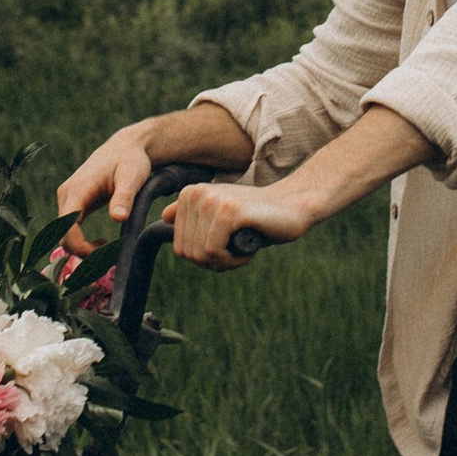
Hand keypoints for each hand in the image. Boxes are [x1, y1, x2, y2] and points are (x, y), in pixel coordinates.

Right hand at [56, 121, 171, 249]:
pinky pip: (70, 229)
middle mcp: (66, 194)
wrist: (126, 147)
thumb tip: (118, 218)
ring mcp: (67, 198)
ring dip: (82, 247)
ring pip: (65, 234)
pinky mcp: (73, 202)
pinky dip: (82, 241)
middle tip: (109, 256)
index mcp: (77, 189)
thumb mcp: (132, 177)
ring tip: (108, 248)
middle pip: (63, 235)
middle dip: (82, 251)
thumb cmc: (131, 160)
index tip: (104, 254)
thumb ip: (124, 197)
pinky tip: (103, 243)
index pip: (66, 227)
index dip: (81, 247)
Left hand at [170, 179, 305, 265]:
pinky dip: (233, 260)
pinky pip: (214, 253)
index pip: (180, 247)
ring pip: (200, 255)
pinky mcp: (228, 212)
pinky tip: (249, 248)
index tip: (227, 245)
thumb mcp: (219, 214)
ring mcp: (211, 201)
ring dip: (225, 262)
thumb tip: (164, 217)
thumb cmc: (255, 217)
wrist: (292, 207)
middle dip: (214, 261)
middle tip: (237, 248)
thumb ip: (193, 214)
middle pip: (188, 253)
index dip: (205, 257)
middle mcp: (196, 194)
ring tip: (243, 245)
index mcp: (190, 194)